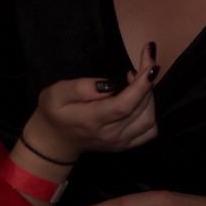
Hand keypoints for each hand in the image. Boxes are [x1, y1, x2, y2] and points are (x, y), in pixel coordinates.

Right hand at [22, 42, 159, 161]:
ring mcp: (120, 142)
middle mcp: (110, 134)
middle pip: (141, 109)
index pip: (125, 104)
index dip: (142, 84)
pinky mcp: (126, 144)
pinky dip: (151, 111)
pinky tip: (140, 98)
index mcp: (92, 120)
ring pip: (149, 119)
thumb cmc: (54, 113)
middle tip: (143, 61)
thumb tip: (107, 84)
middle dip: (148, 81)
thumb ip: (79, 88)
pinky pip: (149, 130)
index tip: (151, 63)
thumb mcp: (55, 94)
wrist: (55, 141)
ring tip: (137, 79)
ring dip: (149, 95)